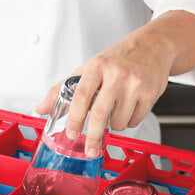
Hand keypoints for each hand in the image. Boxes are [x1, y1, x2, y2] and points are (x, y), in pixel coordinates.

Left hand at [36, 11, 194, 156]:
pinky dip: (128, 122)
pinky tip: (129, 107)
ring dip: (113, 125)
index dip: (75, 118)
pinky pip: (134, 121)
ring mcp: (135, 84)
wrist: (153, 45)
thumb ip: (63, 89)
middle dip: (93, 136)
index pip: (81, 96)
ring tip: (115, 110)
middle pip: (100, 114)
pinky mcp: (150, 93)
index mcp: (97, 66)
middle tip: (90, 149)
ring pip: (118, 121)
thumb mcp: (88, 68)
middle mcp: (116, 74)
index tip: (72, 134)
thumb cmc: (117, 59)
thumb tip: (41, 109)